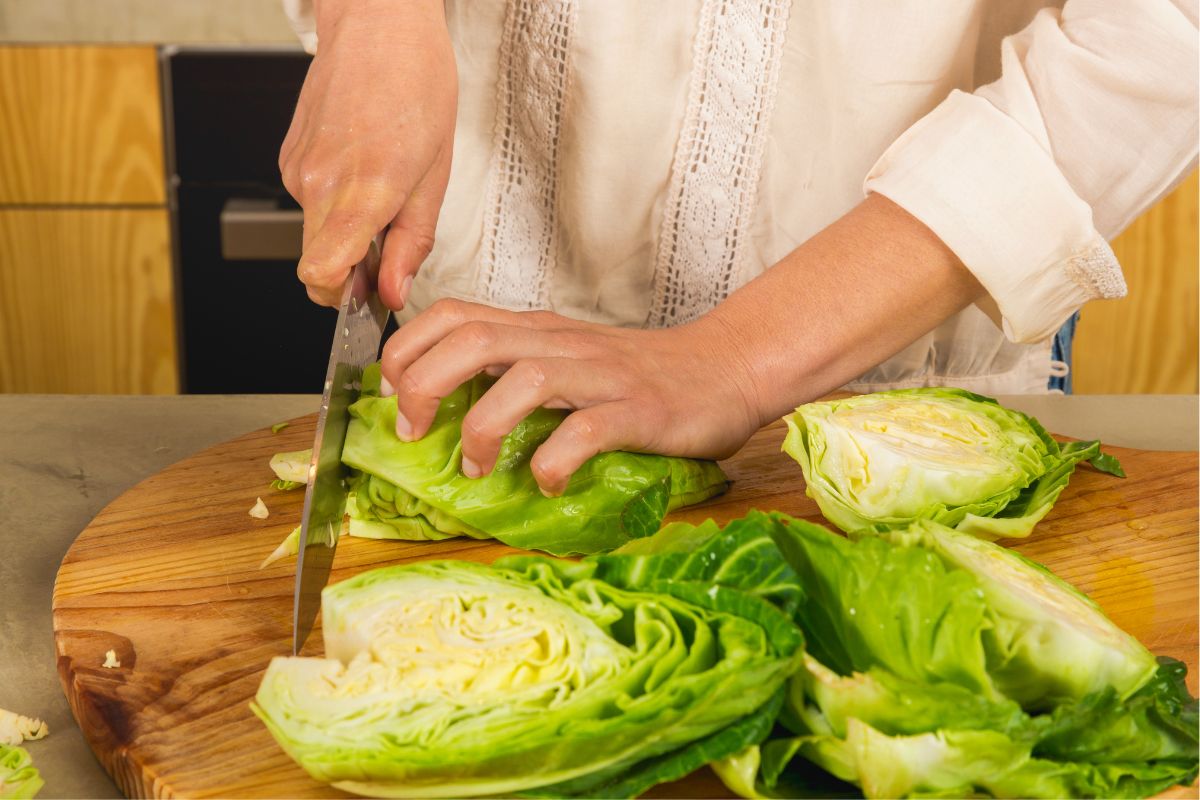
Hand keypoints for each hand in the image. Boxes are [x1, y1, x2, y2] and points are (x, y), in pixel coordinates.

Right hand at [280, 0, 456, 308]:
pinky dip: (335, 205)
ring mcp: (298, 170)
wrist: (378, 25)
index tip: (368, 296)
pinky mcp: (289, 159)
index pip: (322, 272)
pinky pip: (311, 204)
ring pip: (315, 235)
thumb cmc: (415, 85)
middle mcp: (319, 183)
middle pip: (317, 265)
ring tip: (384, 193)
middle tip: (391, 251)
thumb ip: (412, 241)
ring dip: (346, 236)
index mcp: (364, 189)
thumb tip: (395, 291)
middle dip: (350, 274)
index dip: (342, 298)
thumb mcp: (436, 173)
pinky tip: (362, 170)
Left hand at [377, 196, 983, 494]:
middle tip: (414, 434)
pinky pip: (585, 432)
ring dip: (483, 428)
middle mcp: (562, 344)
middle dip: (425, 385)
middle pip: (473, 340)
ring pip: (524, 381)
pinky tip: (545, 484)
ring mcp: (600, 376)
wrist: (726, 368)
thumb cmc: (642, 375)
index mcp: (540, 330)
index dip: (408, 349)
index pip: (455, 314)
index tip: (393, 393)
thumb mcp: (570, 358)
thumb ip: (518, 370)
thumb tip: (449, 410)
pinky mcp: (637, 411)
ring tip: (476, 469)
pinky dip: (554, 461)